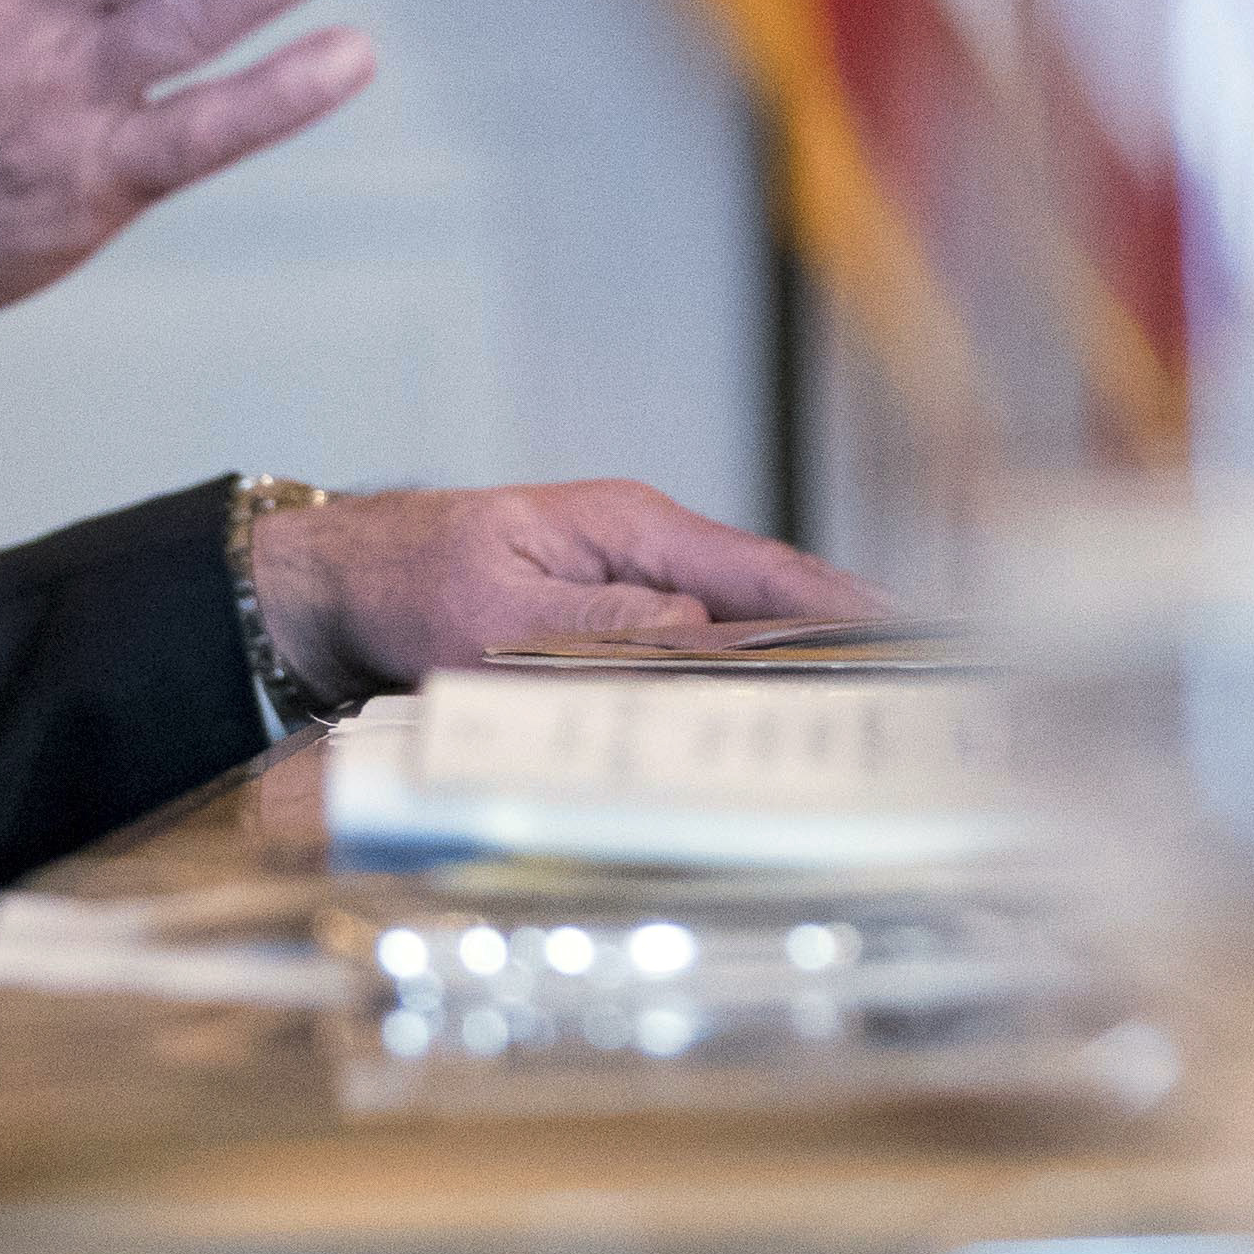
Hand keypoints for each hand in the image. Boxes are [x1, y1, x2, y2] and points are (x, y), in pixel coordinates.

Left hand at [249, 480, 880, 707]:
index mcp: (631, 526)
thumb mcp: (497, 609)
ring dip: (785, 675)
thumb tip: (700, 633)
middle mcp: (643, 553)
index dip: (839, 605)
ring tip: (861, 716)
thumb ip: (601, 624)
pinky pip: (686, 662)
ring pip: (728, 640)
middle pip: (762, 604)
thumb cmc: (410, 579)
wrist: (339, 584)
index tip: (910, 632)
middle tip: (914, 691)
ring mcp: (629, 590)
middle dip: (838, 642)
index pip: (759, 569)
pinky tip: (758, 727)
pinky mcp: (609, 629)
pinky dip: (726, 691)